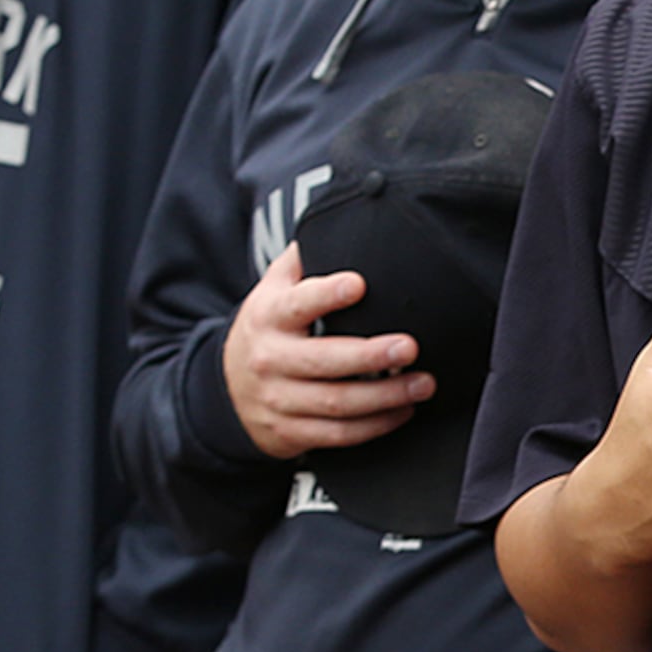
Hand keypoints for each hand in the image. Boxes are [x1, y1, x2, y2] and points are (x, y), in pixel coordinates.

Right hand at [222, 243, 432, 459]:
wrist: (227, 387)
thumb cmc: (271, 327)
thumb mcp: (276, 287)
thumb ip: (306, 259)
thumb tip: (346, 217)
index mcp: (270, 316)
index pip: (297, 303)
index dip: (326, 294)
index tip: (360, 283)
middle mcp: (270, 359)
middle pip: (323, 362)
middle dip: (370, 356)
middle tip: (410, 347)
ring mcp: (278, 400)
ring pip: (336, 403)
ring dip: (385, 396)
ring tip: (424, 383)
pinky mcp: (289, 433)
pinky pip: (337, 434)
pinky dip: (375, 426)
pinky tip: (404, 411)